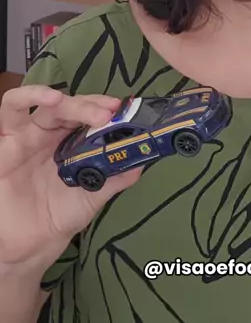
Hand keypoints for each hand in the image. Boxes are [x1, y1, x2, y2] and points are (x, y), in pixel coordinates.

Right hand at [0, 85, 141, 268]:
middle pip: (67, 106)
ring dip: (59, 98)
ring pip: (40, 103)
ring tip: (74, 103)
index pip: (86, 113)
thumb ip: (115, 179)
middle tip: (107, 113)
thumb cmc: (57, 217)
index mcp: (68, 142)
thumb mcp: (92, 197)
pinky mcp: (4, 143)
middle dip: (88, 105)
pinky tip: (49, 99)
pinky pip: (8, 112)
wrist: (28, 248)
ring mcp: (24, 136)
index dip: (102, 107)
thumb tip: (142, 163)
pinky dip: (26, 97)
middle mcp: (47, 134)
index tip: (121, 110)